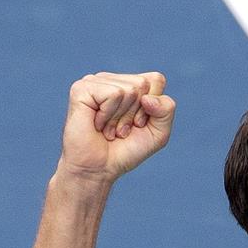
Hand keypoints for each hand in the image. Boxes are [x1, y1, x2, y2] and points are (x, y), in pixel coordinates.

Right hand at [56, 71, 174, 183]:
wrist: (99, 168)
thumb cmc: (127, 150)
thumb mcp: (158, 132)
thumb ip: (166, 110)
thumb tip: (147, 97)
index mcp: (129, 84)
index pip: (156, 79)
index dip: (154, 107)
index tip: (137, 124)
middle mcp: (112, 79)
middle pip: (143, 84)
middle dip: (136, 113)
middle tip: (121, 128)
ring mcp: (95, 81)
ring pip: (129, 90)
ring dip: (121, 118)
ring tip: (109, 129)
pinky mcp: (81, 89)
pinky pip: (113, 94)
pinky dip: (109, 116)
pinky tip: (97, 124)